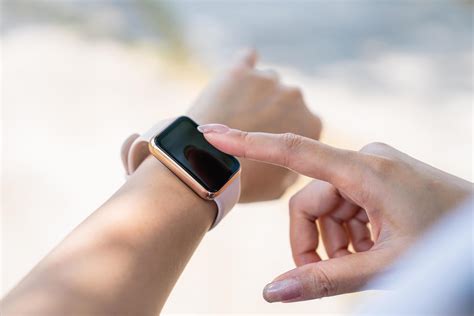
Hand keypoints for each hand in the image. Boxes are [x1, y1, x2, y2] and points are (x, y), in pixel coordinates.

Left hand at [187, 49, 320, 201]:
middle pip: (282, 98)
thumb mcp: (280, 187)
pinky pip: (247, 58)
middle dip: (268, 109)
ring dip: (252, 93)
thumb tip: (291, 163)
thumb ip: (293, 168)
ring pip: (263, 82)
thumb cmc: (245, 183)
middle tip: (245, 128)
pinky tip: (233, 80)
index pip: (300, 121)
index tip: (265, 139)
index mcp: (311, 123)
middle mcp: (295, 96)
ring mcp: (268, 80)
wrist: (209, 169)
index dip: (283, 129)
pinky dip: (243, 67)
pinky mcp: (240, 70)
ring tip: (231, 114)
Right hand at [197, 126, 472, 301]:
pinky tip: (369, 247)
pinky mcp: (378, 176)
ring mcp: (373, 166)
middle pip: (310, 201)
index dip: (248, 144)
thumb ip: (325, 280)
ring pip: (326, 206)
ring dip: (333, 240)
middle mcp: (366, 159)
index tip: (212, 134)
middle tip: (326, 275)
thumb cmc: (446, 245)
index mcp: (367, 170)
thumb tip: (271, 293)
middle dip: (312, 242)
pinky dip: (348, 231)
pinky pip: (345, 203)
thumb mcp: (383, 267)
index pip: (294, 151)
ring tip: (363, 261)